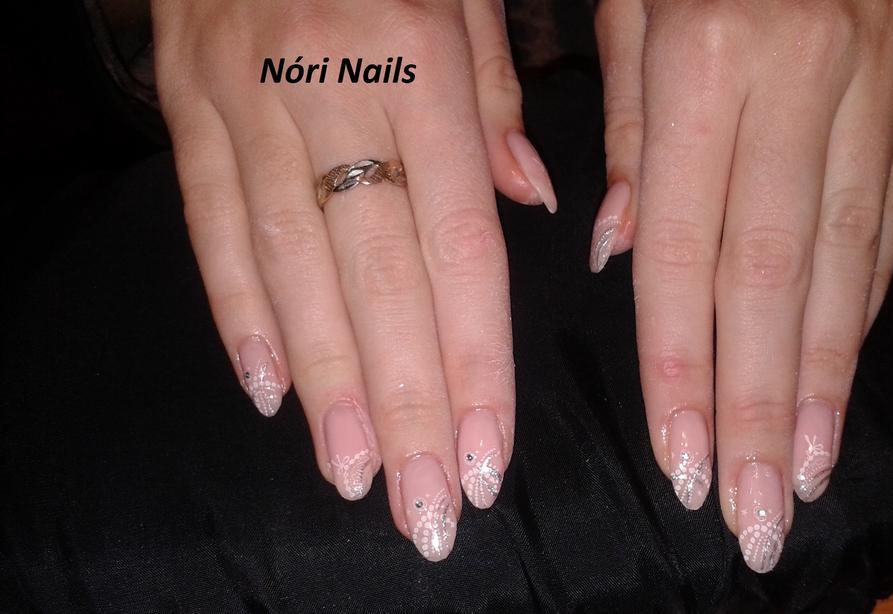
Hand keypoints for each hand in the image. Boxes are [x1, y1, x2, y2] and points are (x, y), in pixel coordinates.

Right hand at [153, 0, 555, 560]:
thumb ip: (499, 93)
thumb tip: (529, 204)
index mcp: (416, 55)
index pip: (456, 239)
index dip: (474, 356)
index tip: (489, 451)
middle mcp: (327, 82)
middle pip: (374, 274)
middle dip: (405, 402)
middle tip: (428, 502)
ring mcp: (242, 95)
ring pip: (288, 265)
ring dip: (326, 382)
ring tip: (353, 475)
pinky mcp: (184, 102)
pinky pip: (208, 221)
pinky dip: (237, 311)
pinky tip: (271, 390)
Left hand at [590, 0, 892, 570]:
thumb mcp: (627, 6)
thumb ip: (626, 134)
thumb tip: (621, 258)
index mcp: (711, 50)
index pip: (684, 247)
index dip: (681, 366)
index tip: (682, 461)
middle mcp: (807, 69)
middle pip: (776, 275)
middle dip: (760, 406)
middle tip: (759, 510)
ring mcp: (886, 71)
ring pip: (850, 257)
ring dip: (825, 376)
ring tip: (808, 467)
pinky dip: (865, 300)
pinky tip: (843, 368)